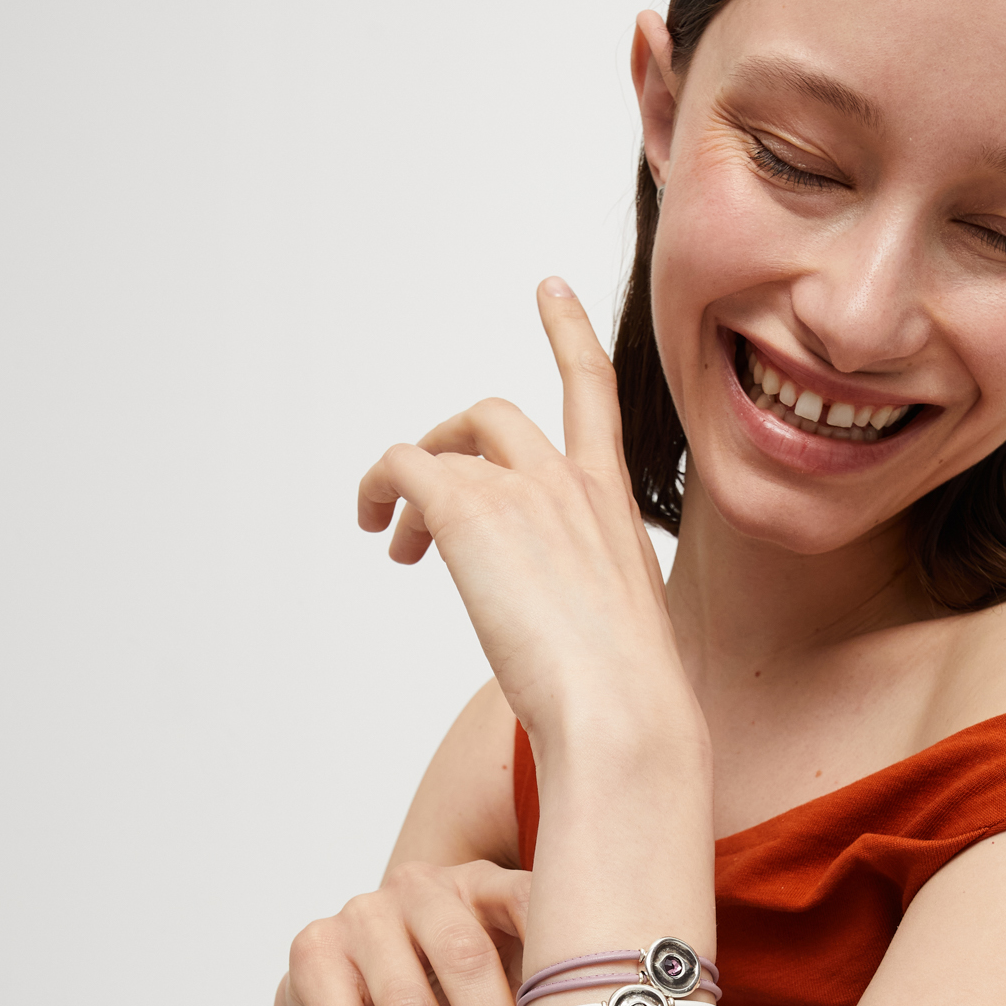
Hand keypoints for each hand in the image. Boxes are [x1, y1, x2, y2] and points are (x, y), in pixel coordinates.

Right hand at [284, 859, 529, 1005]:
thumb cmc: (445, 997)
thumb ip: (545, 992)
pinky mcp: (312, 955)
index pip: (530, 904)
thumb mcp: (496, 985)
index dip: (557, 963)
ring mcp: (360, 915)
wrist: (342, 1003)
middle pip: (466, 960)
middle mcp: (420, 885)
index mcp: (481, 882)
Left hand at [357, 281, 701, 752]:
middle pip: (494, 415)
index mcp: (615, 507)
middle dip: (450, 443)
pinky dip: (378, 488)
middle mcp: (571, 483)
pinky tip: (377, 527)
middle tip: (425, 500)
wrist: (622, 716)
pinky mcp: (469, 510)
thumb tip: (575, 673)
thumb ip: (594, 622)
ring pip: (444, 443)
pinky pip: (403, 468)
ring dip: (410, 482)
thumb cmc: (628, 707)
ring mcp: (523, 491)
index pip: (593, 395)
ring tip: (397, 541)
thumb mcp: (625, 643)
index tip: (549, 289)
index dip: (569, 335)